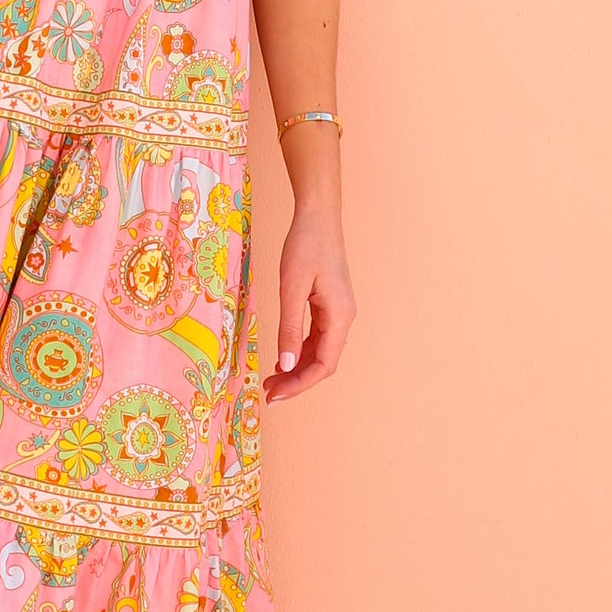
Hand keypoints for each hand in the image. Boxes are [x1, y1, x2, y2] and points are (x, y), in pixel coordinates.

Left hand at [262, 211, 354, 401]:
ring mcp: (337, 312)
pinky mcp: (328, 304)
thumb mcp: (291, 288)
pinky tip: (282, 357)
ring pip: (319, 351)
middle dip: (296, 380)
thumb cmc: (305, 246)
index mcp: (340, 317)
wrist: (317, 216)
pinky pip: (316, 336)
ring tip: (271, 379)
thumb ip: (289, 328)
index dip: (300, 384)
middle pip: (322, 362)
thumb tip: (285, 365)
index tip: (275, 395)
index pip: (324, 365)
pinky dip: (298, 350)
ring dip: (296, 367)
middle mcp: (343, 318)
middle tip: (268, 393)